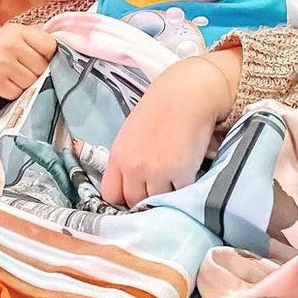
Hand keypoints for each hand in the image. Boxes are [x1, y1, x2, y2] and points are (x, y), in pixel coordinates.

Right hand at [0, 24, 56, 102]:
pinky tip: (2, 84)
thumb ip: (33, 42)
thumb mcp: (11, 39)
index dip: (48, 56)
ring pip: (31, 81)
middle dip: (34, 72)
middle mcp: (10, 45)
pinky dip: (11, 93)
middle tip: (17, 69)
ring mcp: (2, 63)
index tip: (38, 59)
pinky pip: (17, 93)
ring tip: (9, 77)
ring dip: (23, 84)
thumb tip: (61, 54)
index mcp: (16, 31)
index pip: (49, 45)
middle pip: (42, 67)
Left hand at [102, 48, 240, 207]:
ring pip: (157, 201)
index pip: (110, 194)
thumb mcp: (131, 135)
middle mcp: (133, 168)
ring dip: (165, 194)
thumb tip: (131, 182)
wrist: (187, 95)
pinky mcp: (180, 174)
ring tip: (173, 178)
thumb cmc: (160, 110)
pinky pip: (179, 194)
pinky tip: (187, 172)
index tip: (134, 193)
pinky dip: (183, 189)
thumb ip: (127, 160)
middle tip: (158, 185)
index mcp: (118, 157)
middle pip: (134, 202)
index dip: (122, 197)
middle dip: (145, 197)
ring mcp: (156, 173)